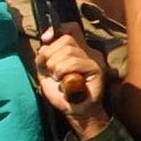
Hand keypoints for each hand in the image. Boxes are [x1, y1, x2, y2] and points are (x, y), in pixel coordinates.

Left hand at [35, 23, 108, 137]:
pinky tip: (63, 81)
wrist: (75, 111)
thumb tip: (44, 46)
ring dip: (55, 66)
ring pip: (68, 51)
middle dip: (51, 55)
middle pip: (65, 39)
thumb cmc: (62, 93)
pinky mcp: (97, 69)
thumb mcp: (47, 72)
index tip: (45, 39)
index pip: (71, 28)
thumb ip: (44, 58)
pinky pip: (74, 62)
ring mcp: (94, 59)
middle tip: (50, 71)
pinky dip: (62, 71)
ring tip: (57, 78)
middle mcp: (88, 51)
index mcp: (78, 49)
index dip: (56, 30)